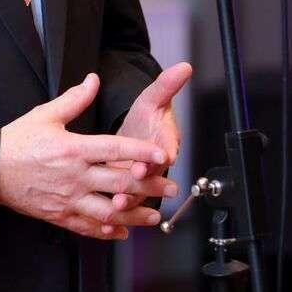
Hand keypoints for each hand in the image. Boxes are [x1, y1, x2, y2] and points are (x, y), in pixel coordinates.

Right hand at [0, 74, 177, 240]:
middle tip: (171, 187)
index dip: (141, 152)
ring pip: (109, 211)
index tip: (162, 155)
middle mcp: (74, 176)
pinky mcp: (59, 215)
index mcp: (73, 148)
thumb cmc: (17, 141)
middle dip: (150, 186)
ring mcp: (68, 199)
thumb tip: (93, 80)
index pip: (115, 150)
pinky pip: (88, 227)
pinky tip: (122, 230)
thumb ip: (74, 99)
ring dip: (136, 214)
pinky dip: (107, 231)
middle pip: (120, 183)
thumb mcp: (45, 115)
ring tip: (154, 216)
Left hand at [110, 61, 191, 214]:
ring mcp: (140, 182)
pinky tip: (107, 224)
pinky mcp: (128, 194)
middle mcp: (153, 166)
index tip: (163, 154)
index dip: (164, 152)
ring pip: (137, 196)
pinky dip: (116, 217)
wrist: (139, 137)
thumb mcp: (153, 99)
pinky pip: (124, 209)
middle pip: (152, 176)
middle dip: (144, 181)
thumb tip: (185, 67)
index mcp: (161, 143)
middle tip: (133, 179)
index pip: (166, 148)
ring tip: (117, 205)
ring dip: (129, 202)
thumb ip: (166, 85)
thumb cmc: (147, 118)